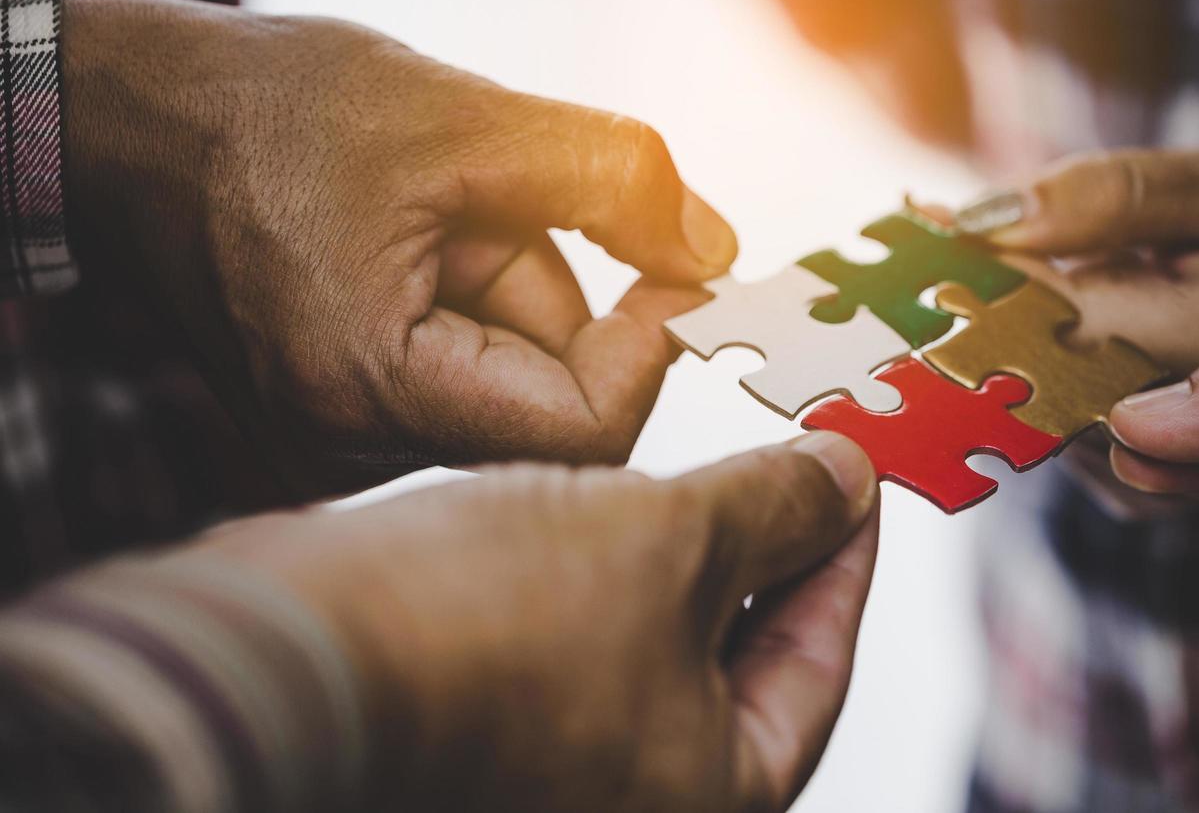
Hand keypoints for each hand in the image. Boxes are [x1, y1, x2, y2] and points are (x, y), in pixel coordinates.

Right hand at [61, 0, 736, 495]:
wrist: (136, 126)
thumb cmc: (274, 109)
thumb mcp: (468, 120)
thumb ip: (614, 182)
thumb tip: (716, 253)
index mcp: (371, 388)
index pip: (587, 430)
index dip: (650, 346)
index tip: (671, 265)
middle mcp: (350, 448)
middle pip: (550, 405)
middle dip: (558, 292)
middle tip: (498, 199)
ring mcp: (341, 443)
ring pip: (510, 385)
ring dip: (512, 288)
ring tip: (428, 208)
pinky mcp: (341, 421)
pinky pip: (463, 379)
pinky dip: (474, 304)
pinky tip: (411, 239)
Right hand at [194, 431, 879, 810]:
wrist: (294, 649)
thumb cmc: (487, 625)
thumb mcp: (668, 539)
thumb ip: (774, 509)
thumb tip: (843, 481)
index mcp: (709, 795)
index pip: (819, 668)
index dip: (845, 560)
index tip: (854, 485)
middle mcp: (637, 798)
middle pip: (742, 665)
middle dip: (770, 555)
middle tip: (794, 470)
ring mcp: (560, 770)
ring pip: (658, 645)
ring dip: (688, 559)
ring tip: (706, 475)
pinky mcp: (495, 726)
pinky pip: (587, 640)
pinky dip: (612, 574)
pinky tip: (608, 508)